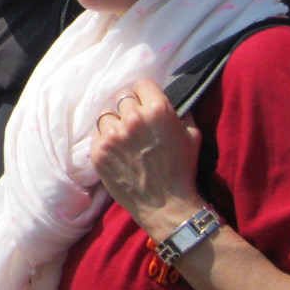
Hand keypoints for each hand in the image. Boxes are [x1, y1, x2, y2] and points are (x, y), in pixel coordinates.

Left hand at [90, 80, 204, 240]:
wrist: (166, 205)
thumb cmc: (182, 170)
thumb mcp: (192, 135)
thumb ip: (180, 112)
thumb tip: (169, 99)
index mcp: (157, 110)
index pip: (141, 83)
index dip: (145, 93)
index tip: (146, 102)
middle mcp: (132, 118)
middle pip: (123, 97)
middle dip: (131, 107)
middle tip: (136, 123)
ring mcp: (112, 135)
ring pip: (107, 114)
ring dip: (115, 123)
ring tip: (124, 138)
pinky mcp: (98, 151)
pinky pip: (98, 134)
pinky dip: (106, 139)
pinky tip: (117, 151)